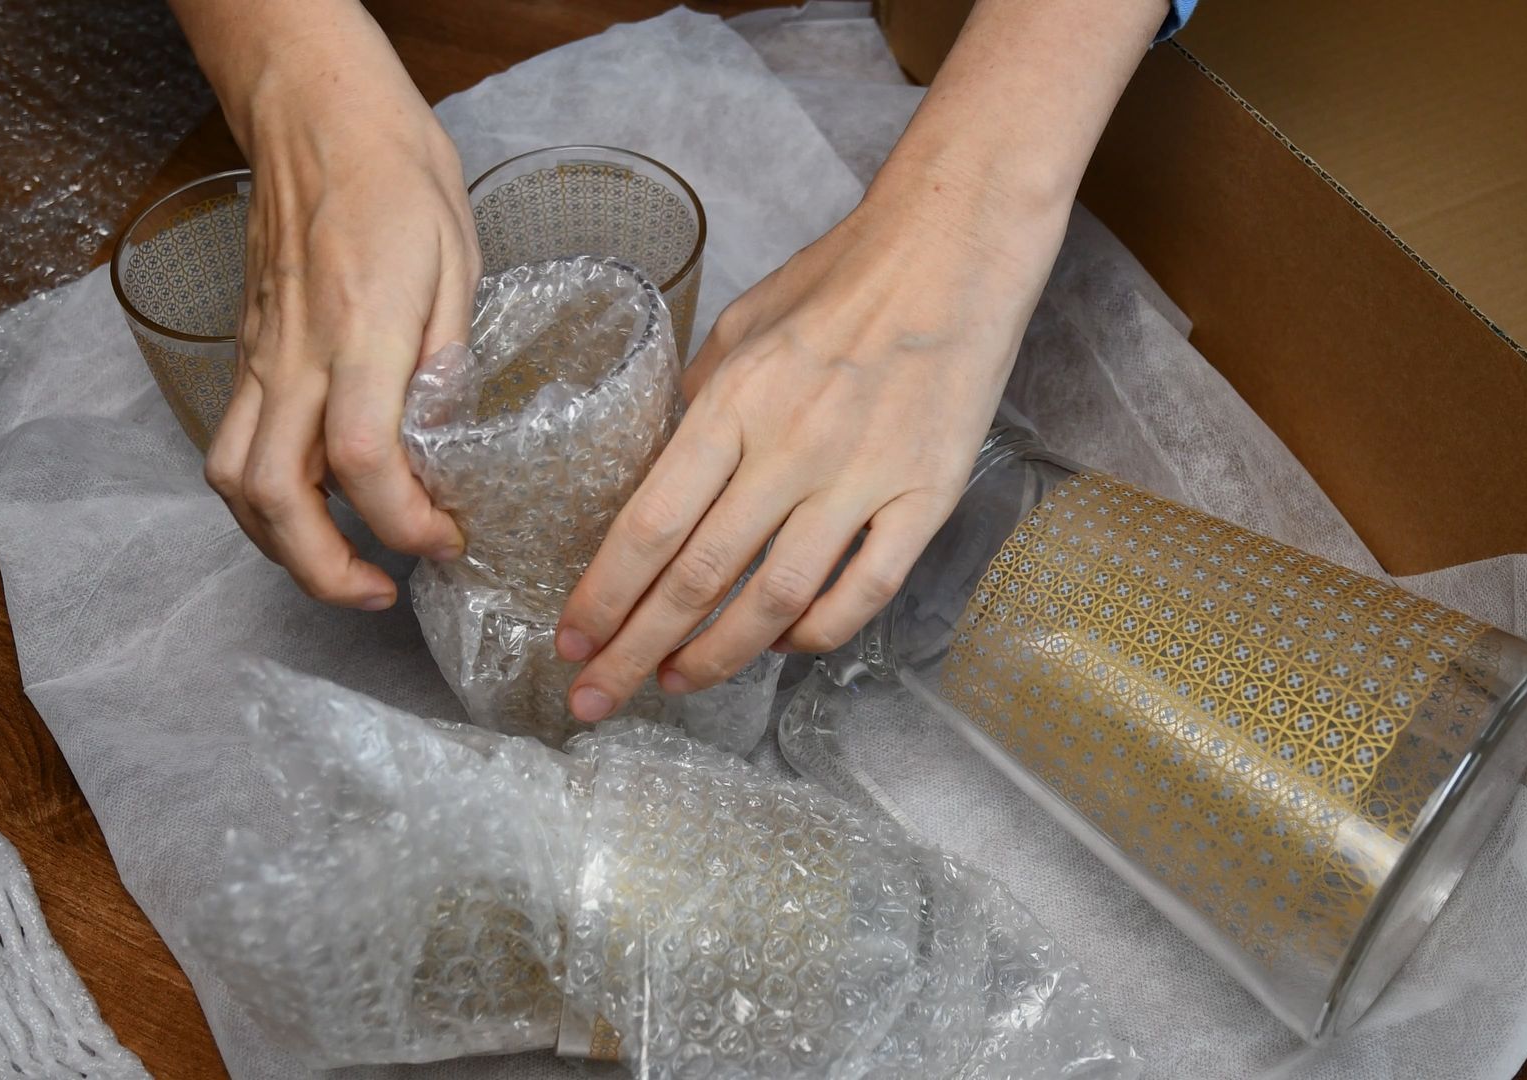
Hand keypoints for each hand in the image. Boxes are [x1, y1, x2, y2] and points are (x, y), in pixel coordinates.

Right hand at [198, 17, 477, 607]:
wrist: (316, 118)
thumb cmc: (397, 178)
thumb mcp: (457, 264)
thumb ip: (447, 360)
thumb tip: (448, 442)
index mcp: (359, 332)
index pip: (364, 459)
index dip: (405, 522)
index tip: (446, 539)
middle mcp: (295, 357)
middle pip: (272, 496)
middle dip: (322, 570)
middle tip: (381, 592)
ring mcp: (260, 359)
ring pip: (233, 480)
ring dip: (281, 546)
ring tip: (344, 566)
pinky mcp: (248, 356)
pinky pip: (235, 446)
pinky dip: (267, 500)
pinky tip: (317, 506)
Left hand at [553, 159, 1070, 721]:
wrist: (956, 248)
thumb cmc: (844, 279)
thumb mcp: (744, 326)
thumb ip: (700, 403)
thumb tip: (662, 472)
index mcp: (735, 402)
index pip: (651, 523)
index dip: (605, 594)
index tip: (570, 639)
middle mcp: (792, 448)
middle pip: (699, 577)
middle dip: (634, 649)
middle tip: (594, 698)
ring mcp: (863, 478)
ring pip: (776, 599)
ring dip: (719, 655)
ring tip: (677, 682)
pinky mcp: (926, 497)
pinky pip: (865, 591)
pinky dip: (817, 631)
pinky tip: (784, 645)